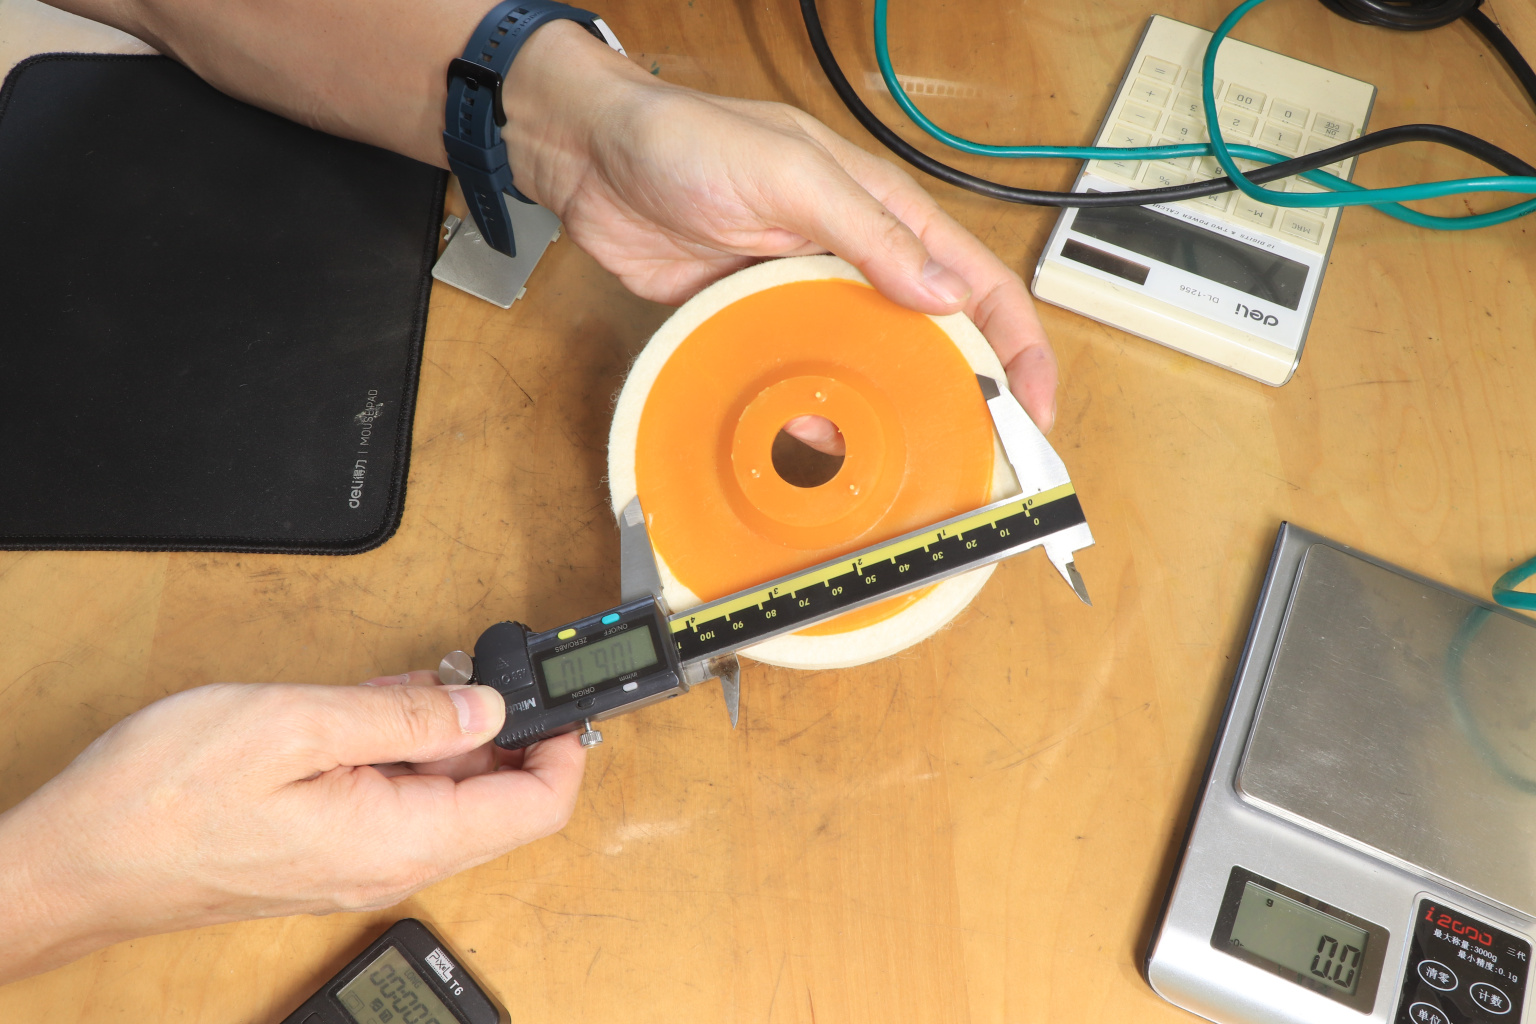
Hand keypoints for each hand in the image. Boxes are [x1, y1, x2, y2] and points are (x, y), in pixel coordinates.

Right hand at [0, 672, 582, 983]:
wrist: (76, 864)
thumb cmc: (162, 802)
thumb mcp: (297, 726)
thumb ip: (404, 716)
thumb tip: (483, 705)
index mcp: (401, 840)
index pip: (534, 809)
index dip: (563, 749)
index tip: (564, 696)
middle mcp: (391, 861)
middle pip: (497, 801)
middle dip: (508, 729)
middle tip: (490, 667)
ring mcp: (359, 858)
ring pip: (445, 793)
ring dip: (450, 732)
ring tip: (430, 676)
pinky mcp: (328, 846)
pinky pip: (397, 795)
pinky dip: (404, 746)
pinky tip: (382, 703)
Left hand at [506, 24, 1058, 434]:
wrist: (593, 161)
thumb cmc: (689, 141)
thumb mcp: (791, 175)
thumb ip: (869, 231)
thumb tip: (943, 293)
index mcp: (884, 213)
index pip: (978, 282)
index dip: (1020, 345)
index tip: (1034, 407)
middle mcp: (857, 258)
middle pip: (936, 334)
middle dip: (968, 391)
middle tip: (981, 456)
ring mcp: (808, 294)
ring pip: (872, 363)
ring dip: (893, 411)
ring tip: (907, 466)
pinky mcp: (757, 321)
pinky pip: (805, 375)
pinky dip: (817, 413)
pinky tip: (819, 445)